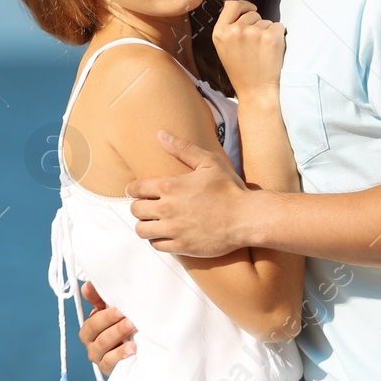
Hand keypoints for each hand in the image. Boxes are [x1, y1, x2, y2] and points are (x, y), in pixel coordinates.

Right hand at [77, 280, 136, 374]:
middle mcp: (90, 341)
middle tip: (126, 314)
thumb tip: (88, 284)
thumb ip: (100, 299)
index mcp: (89, 327)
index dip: (101, 309)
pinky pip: (110, 362)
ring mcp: (97, 356)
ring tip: (132, 326)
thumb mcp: (112, 315)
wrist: (134, 358)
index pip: (91, 317)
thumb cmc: (121, 331)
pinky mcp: (106, 369)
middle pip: (94, 329)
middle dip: (110, 320)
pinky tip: (133, 348)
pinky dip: (120, 354)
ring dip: (117, 333)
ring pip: (102, 344)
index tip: (116, 305)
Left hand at [127, 130, 249, 256]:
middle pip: (135, 210)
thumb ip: (183, 148)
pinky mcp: (182, 246)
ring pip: (142, 229)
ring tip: (153, 222)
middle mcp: (167, 208)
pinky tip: (165, 234)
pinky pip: (157, 245)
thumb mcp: (208, 162)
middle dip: (138, 207)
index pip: (135, 189)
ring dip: (145, 225)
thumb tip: (161, 135)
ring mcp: (174, 229)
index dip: (132, 189)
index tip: (135, 191)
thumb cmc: (229, 188)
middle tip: (146, 207)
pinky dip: (158, 240)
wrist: (247, 218)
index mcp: (170, 186)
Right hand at [210, 0, 284, 99]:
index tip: (251, 11)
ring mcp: (253, 33)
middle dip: (257, 24)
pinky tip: (271, 51)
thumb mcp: (225, 46)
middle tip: (254, 45)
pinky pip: (279, 26)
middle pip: (252, 14)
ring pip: (266, 21)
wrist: (255, 91)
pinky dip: (279, 36)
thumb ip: (228, 23)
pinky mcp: (271, 37)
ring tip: (261, 51)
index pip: (233, 6)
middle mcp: (234, 30)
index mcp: (220, 32)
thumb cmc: (240, 70)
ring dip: (267, 32)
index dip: (244, 6)